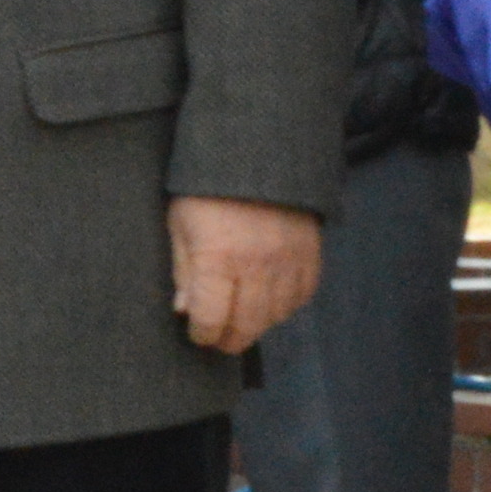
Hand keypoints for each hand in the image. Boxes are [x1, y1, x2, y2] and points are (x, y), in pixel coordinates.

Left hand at [169, 194, 320, 355]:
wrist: (256, 152)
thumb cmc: (207, 190)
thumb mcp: (180, 225)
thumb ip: (183, 271)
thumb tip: (185, 310)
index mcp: (217, 258)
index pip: (211, 318)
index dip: (203, 334)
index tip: (198, 334)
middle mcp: (256, 265)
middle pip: (247, 326)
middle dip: (230, 339)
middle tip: (219, 338)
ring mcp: (288, 261)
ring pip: (276, 316)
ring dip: (257, 324)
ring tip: (241, 319)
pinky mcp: (310, 254)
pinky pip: (302, 296)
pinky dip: (285, 306)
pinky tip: (269, 300)